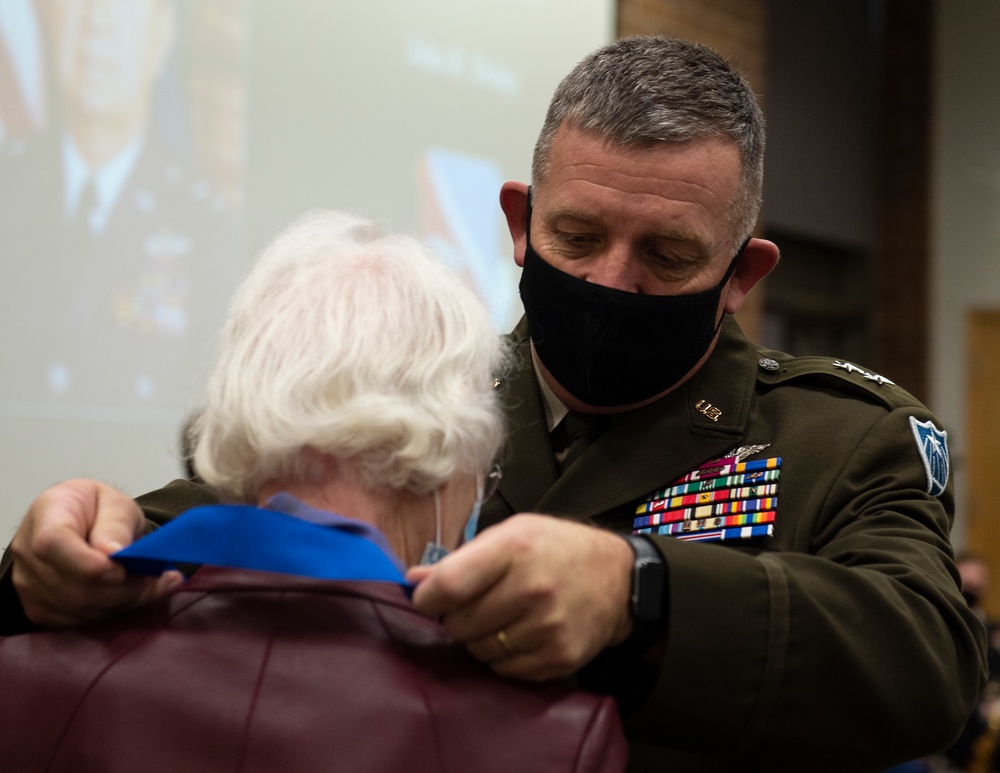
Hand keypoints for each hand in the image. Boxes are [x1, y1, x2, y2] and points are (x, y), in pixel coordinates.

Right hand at [11, 479, 182, 627]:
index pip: (53, 544)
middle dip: (125, 588)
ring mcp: (29, 584)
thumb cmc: (97, 509)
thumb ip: (116, 524)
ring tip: (156, 583)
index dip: (86, 563)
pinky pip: (81, 620)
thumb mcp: (116, 503)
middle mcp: (27, 552)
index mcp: (47, 513)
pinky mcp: (41, 608)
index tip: (121, 570)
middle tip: (163, 578)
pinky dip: (116, 611)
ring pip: (81, 609)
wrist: (80, 521)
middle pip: (73, 586)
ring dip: (127, 600)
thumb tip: (113, 552)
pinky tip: (136, 593)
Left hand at [407, 514, 633, 681]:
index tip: (427, 599)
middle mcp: (532, 588)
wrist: (618, 578)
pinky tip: (519, 634)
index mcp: (514, 548)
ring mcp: (547, 627)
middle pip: (459, 624)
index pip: (449, 585)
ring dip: (479, 639)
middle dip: (455, 618)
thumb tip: (414, 580)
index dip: (427, 598)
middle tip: (474, 606)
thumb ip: (463, 557)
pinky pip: (505, 670)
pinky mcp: (558, 657)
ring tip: (501, 618)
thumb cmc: (556, 549)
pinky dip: (503, 657)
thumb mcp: (512, 534)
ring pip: (479, 651)